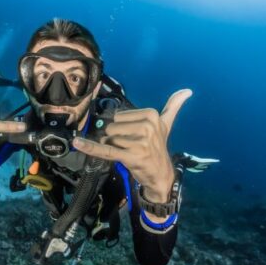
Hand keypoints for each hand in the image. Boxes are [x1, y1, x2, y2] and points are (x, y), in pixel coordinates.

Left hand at [73, 89, 192, 203]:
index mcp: (151, 114)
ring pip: (108, 139)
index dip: (120, 128)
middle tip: (129, 147)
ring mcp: (139, 141)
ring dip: (112, 147)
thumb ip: (173, 106)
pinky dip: (90, 147)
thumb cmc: (158, 148)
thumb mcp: (166, 125)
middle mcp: (147, 126)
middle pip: (111, 127)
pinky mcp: (131, 156)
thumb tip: (187, 90)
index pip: (118, 116)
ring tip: (127, 153)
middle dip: (114, 138)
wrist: (161, 174)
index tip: (133, 137)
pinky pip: (105, 150)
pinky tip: (78, 143)